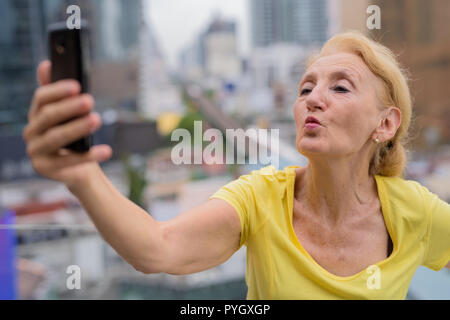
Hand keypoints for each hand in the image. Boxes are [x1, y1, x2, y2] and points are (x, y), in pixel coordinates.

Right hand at [22, 60, 112, 188]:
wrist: (78, 168)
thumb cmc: (75, 137)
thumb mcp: (70, 114)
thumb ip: (58, 92)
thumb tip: (46, 63)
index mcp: (36, 114)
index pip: (41, 98)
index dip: (58, 90)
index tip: (77, 86)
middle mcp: (31, 132)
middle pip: (48, 116)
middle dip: (70, 108)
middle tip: (90, 101)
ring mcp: (36, 152)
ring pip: (56, 138)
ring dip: (77, 128)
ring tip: (97, 120)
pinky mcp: (45, 169)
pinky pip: (69, 162)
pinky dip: (90, 155)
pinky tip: (107, 150)